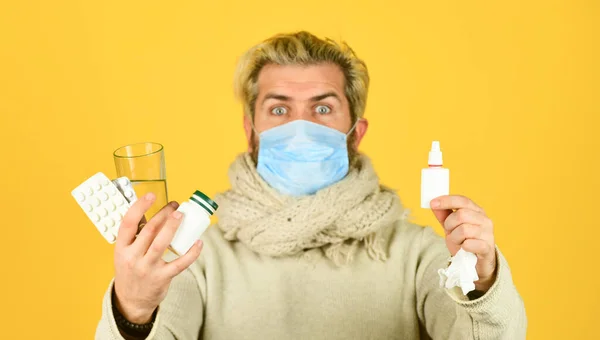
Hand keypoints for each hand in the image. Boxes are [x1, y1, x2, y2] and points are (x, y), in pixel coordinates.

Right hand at [113, 193, 203, 322]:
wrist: (131, 301)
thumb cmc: (130, 271)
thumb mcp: (124, 253)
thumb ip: (136, 236)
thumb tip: (155, 214)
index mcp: (121, 248)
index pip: (127, 223)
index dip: (139, 207)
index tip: (150, 195)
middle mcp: (132, 258)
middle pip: (149, 231)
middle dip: (163, 214)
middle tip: (174, 205)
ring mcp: (147, 269)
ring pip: (161, 244)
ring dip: (173, 227)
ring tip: (181, 215)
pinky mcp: (162, 278)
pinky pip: (179, 263)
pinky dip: (191, 252)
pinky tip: (198, 242)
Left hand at [430, 195, 496, 291]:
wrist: (476, 263)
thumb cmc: (464, 241)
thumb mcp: (452, 227)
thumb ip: (444, 215)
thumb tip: (433, 203)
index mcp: (477, 211)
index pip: (463, 200)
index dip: (447, 201)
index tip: (432, 203)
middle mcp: (485, 220)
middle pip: (462, 215)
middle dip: (450, 224)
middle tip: (450, 232)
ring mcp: (488, 234)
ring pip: (464, 230)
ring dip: (455, 238)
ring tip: (458, 242)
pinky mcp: (487, 248)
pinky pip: (470, 244)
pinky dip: (463, 246)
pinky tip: (464, 248)